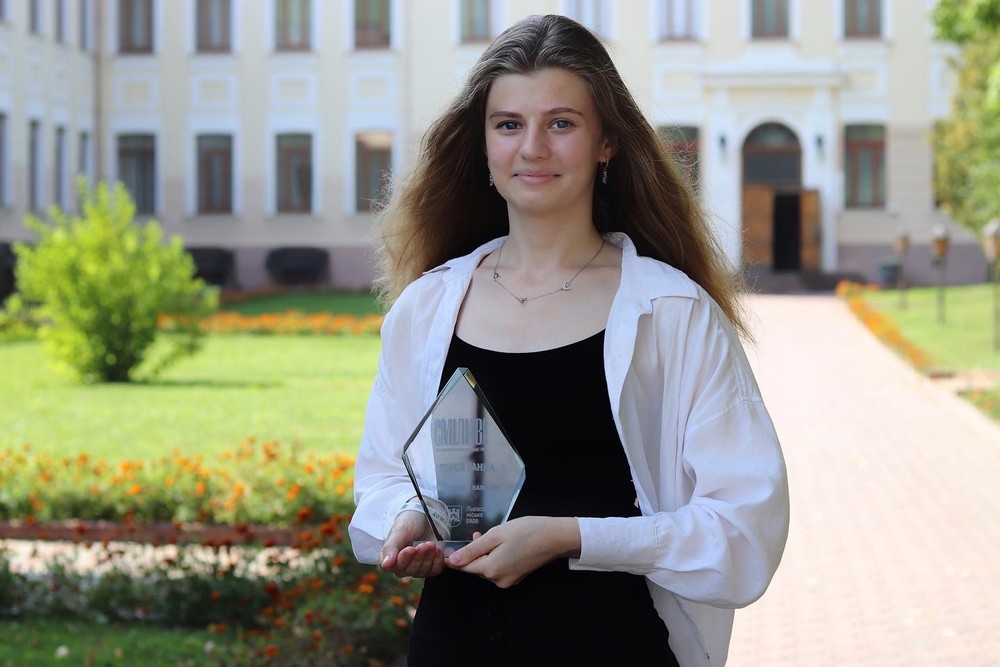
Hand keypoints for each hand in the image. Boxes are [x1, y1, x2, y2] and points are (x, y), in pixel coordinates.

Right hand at [378, 511, 445, 578]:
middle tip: (423, 545)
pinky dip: (437, 562)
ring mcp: (417, 567)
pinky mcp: (431, 566)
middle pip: (409, 571)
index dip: (403, 559)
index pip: (394, 567)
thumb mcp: (399, 531)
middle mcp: (403, 565)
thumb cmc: (409, 522)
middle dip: (418, 557)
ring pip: (422, 572)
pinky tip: (438, 550)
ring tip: (431, 544)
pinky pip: (434, 570)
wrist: (426, 515)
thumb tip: (385, 565)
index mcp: (390, 557)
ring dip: (428, 558)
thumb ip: (390, 547)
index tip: (410, 549)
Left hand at [445, 516, 579, 587]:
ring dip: (484, 553)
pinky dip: (495, 557)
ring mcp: (509, 581)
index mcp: (491, 570)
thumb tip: (453, 561)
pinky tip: (501, 544)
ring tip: (490, 535)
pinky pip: (498, 568)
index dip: (454, 556)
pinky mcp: (517, 577)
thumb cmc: (525, 531)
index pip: (464, 567)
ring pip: (487, 567)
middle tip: (477, 533)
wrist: (555, 537)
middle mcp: (498, 580)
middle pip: (476, 568)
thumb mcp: (496, 535)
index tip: (447, 546)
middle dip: (472, 552)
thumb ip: (473, 549)